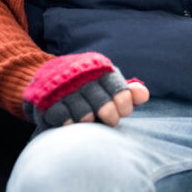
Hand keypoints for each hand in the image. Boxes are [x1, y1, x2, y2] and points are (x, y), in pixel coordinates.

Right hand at [22, 52, 149, 130]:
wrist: (49, 78)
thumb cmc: (88, 88)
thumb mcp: (107, 85)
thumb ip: (127, 91)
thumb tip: (144, 95)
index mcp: (99, 69)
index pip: (118, 87)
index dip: (124, 102)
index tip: (124, 111)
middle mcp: (82, 75)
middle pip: (103, 102)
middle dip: (109, 114)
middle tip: (110, 120)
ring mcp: (63, 87)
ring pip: (84, 112)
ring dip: (89, 119)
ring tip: (89, 120)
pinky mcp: (47, 99)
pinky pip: (62, 117)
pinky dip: (69, 122)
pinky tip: (72, 122)